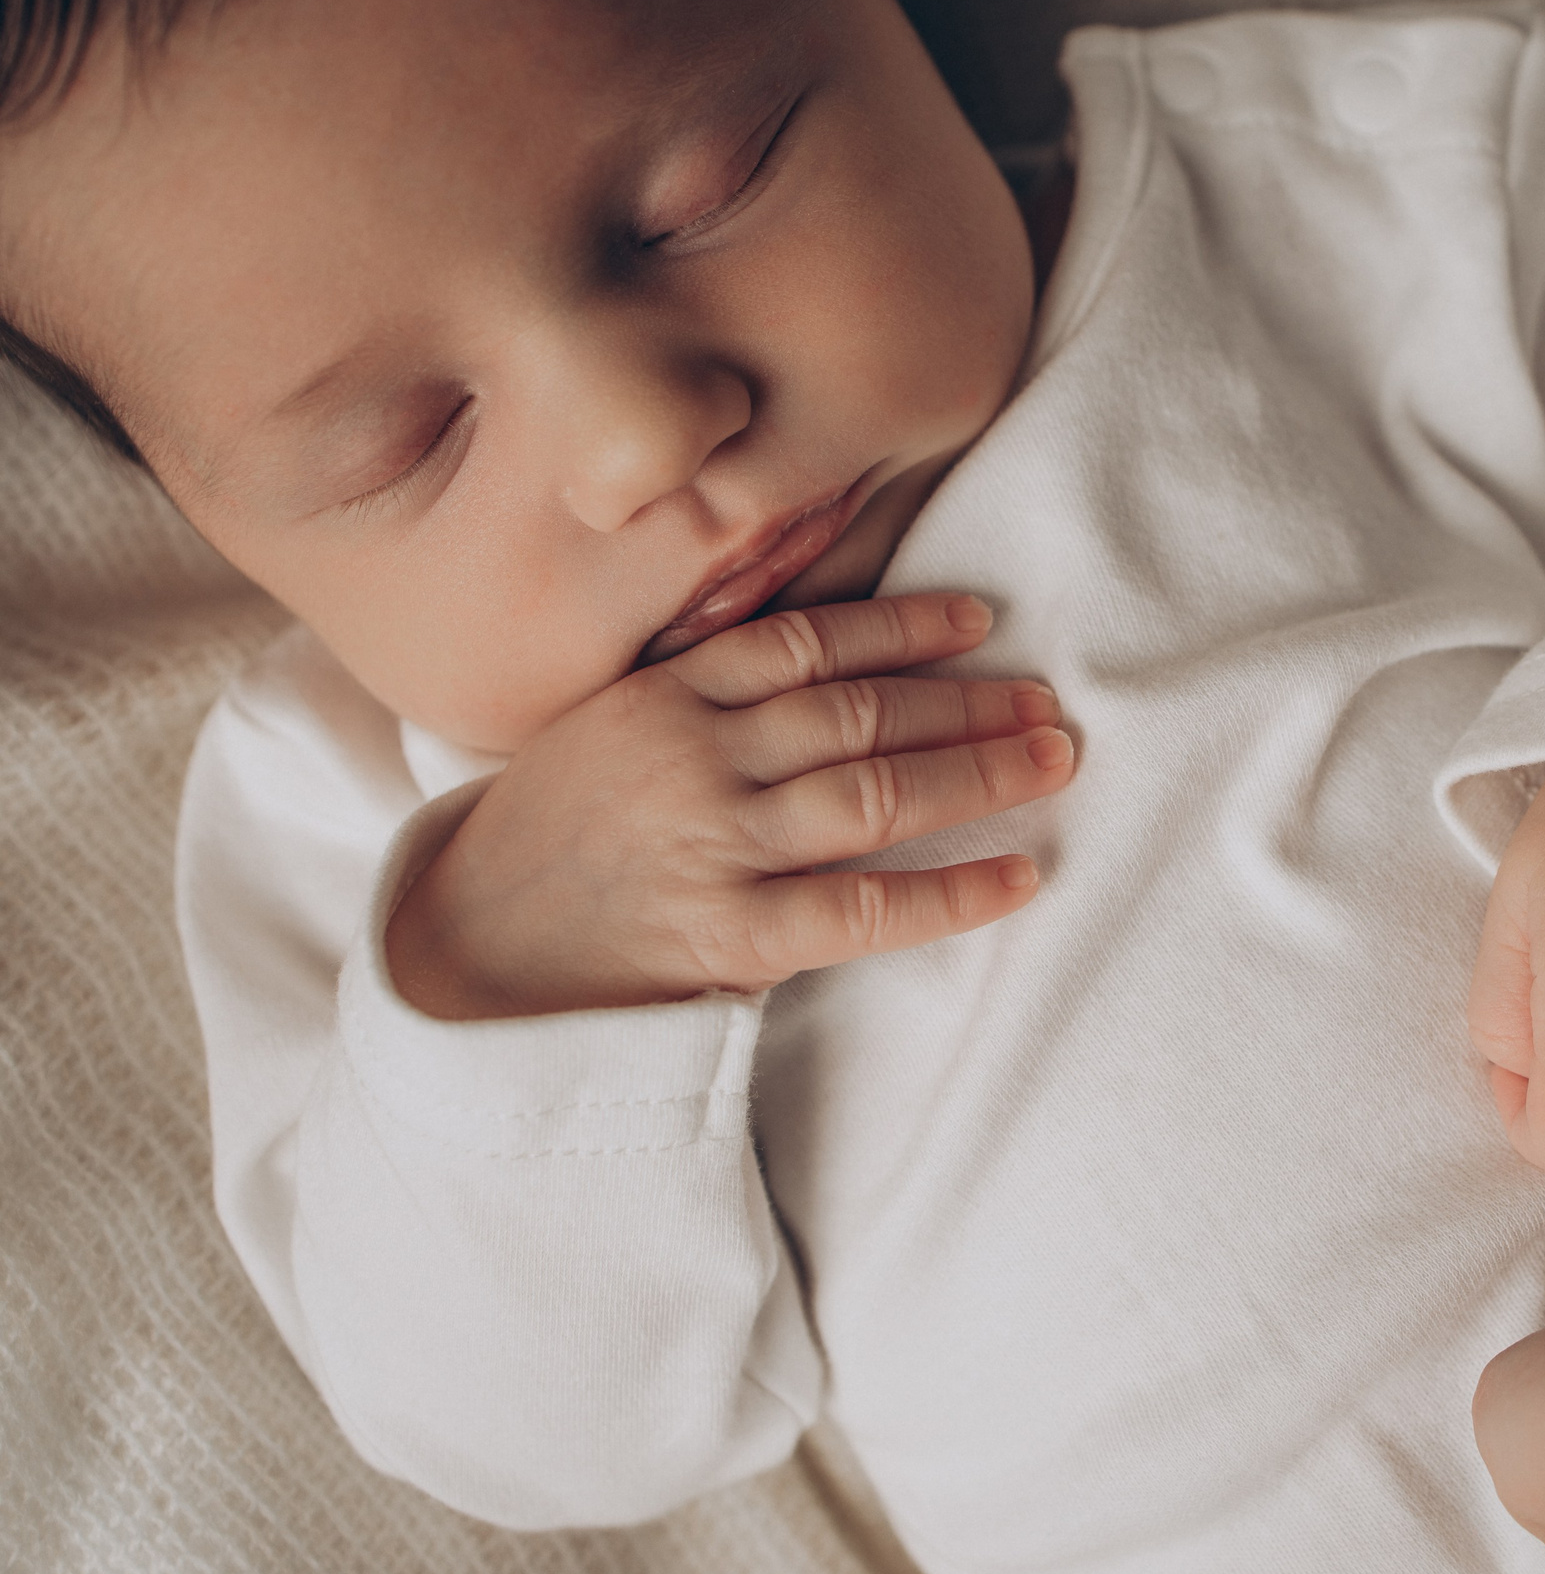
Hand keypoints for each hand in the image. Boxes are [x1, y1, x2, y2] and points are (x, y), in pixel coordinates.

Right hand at [385, 594, 1074, 1018]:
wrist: (462, 953)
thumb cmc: (545, 839)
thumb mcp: (601, 729)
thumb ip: (697, 694)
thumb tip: (818, 664)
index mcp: (665, 697)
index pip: (807, 642)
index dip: (902, 626)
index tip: (977, 620)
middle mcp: (696, 758)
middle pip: (860, 714)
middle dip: (966, 702)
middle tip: (1046, 699)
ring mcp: (714, 846)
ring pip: (875, 794)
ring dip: (978, 773)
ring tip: (1052, 758)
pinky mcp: (728, 935)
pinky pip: (863, 910)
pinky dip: (949, 894)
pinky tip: (1017, 879)